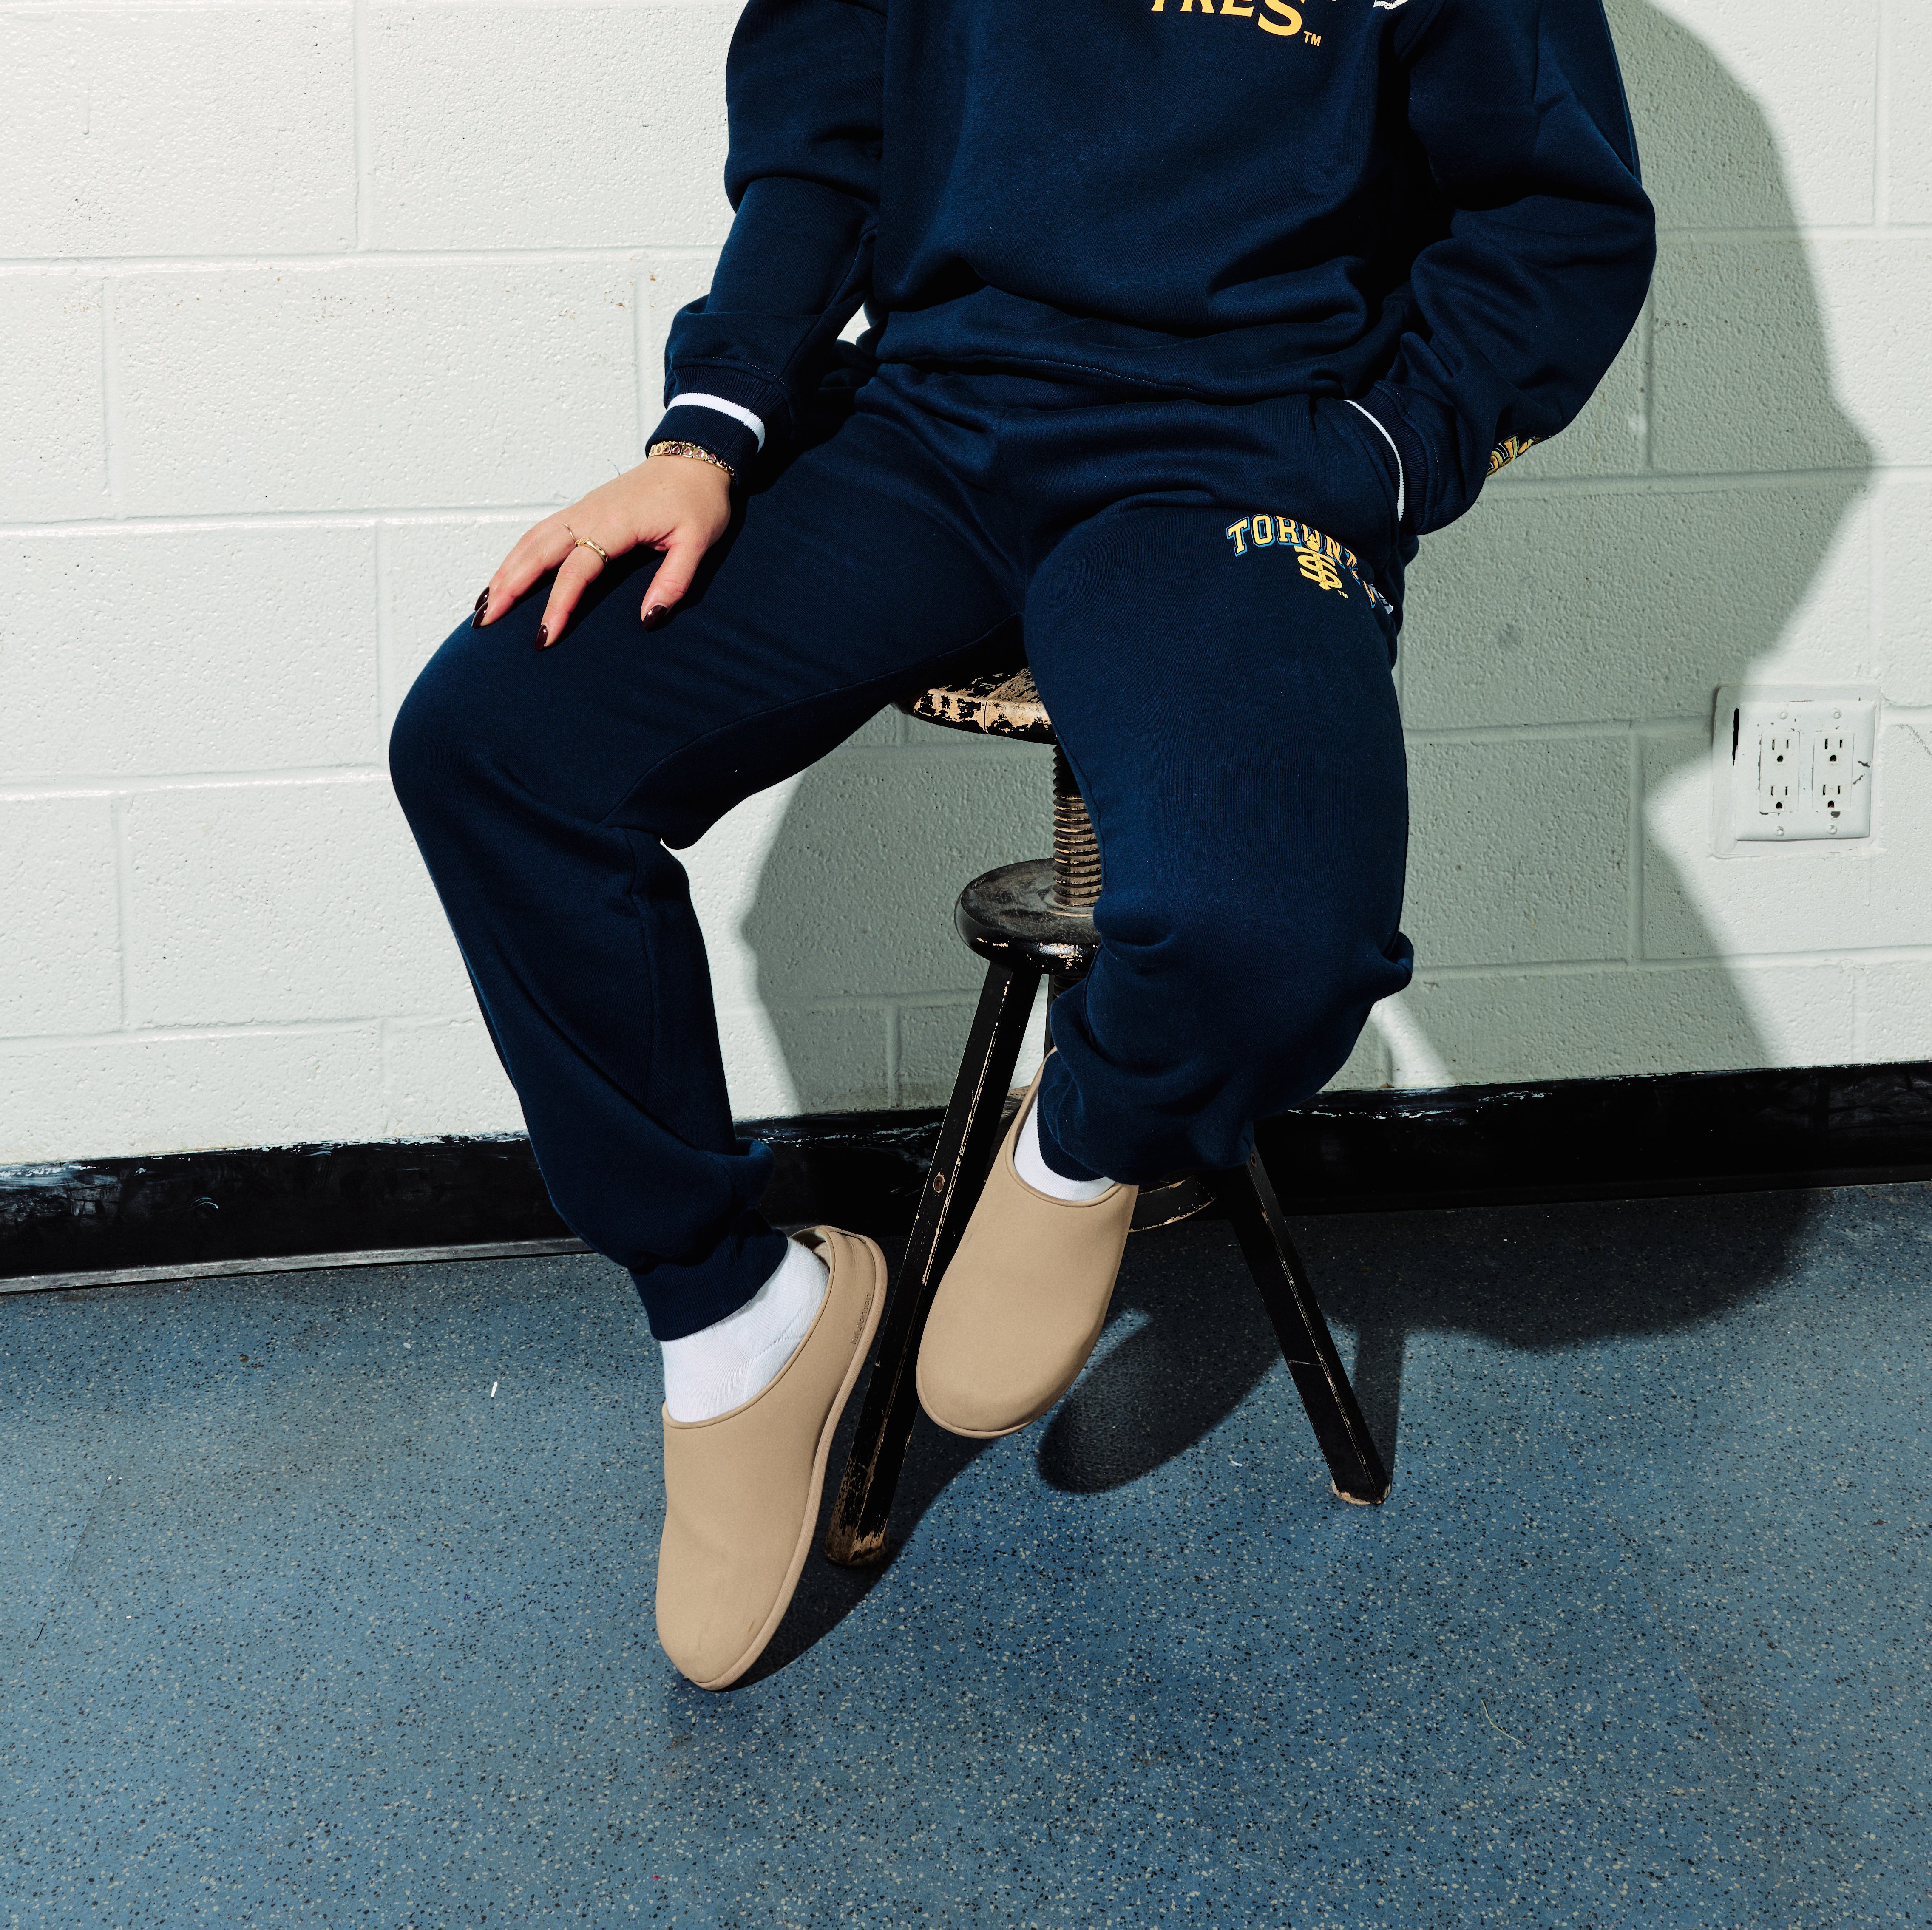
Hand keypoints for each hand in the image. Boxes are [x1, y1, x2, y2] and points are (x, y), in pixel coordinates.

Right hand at [474, 452, 733, 646]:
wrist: (694, 458)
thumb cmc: (698, 501)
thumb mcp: (698, 542)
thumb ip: (674, 581)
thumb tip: (650, 619)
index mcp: (615, 524)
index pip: (577, 570)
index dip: (558, 605)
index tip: (544, 637)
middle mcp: (589, 514)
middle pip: (537, 553)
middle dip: (509, 588)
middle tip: (485, 623)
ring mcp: (581, 510)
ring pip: (530, 541)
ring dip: (505, 572)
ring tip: (485, 606)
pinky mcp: (581, 510)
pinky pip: (539, 533)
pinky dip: (517, 555)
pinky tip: (506, 576)